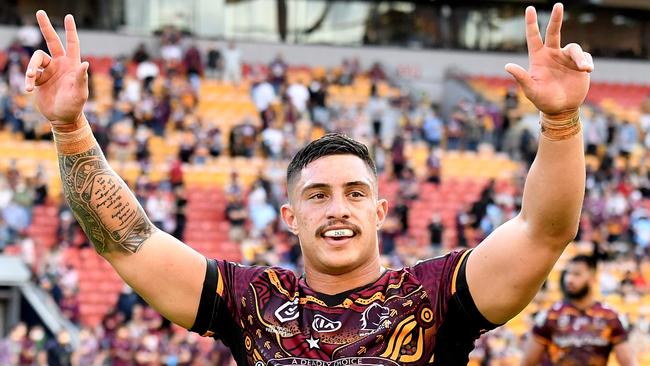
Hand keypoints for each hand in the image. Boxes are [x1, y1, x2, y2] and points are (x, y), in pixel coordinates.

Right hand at [25, 11, 88, 128]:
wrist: (62, 119)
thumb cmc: (74, 106)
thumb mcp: (79, 93)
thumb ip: (81, 78)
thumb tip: (86, 63)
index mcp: (72, 65)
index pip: (72, 44)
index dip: (70, 30)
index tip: (68, 17)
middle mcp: (60, 65)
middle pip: (52, 41)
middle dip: (46, 27)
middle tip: (39, 12)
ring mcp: (49, 71)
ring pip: (36, 59)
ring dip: (31, 68)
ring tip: (31, 80)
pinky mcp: (40, 79)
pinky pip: (31, 74)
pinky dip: (29, 80)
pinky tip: (29, 90)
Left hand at [505, 3, 592, 114]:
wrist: (562, 108)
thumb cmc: (543, 100)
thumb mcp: (531, 90)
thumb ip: (521, 77)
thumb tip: (507, 65)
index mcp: (538, 58)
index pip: (533, 37)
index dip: (531, 23)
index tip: (530, 9)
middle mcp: (552, 54)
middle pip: (554, 32)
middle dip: (556, 18)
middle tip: (558, 5)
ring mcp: (566, 58)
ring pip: (574, 48)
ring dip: (580, 58)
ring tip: (584, 69)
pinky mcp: (580, 64)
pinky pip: (586, 57)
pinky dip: (587, 62)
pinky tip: (586, 71)